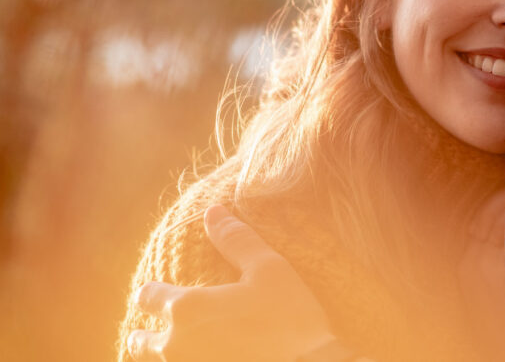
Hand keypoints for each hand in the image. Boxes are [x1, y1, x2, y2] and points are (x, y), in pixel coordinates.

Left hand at [127, 205, 340, 361]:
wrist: (312, 360)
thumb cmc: (291, 313)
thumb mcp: (268, 267)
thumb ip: (235, 239)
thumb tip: (211, 211)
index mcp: (186, 308)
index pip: (146, 297)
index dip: (154, 292)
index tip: (162, 292)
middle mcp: (176, 345)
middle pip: (139, 341)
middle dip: (147, 332)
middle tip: (165, 328)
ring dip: (163, 355)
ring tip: (183, 349)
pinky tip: (206, 358)